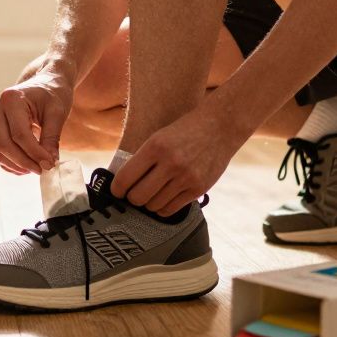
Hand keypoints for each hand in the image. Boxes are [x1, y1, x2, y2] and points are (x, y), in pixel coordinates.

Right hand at [0, 68, 73, 175]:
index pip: (20, 135)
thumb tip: (48, 163)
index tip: (50, 164)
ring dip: (19, 165)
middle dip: (25, 162)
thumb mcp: (57, 113)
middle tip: (44, 170)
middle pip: (6, 146)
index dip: (35, 153)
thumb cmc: (53, 93)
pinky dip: (13, 164)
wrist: (47, 82)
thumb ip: (51, 138)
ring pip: (0, 152)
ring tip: (38, 168)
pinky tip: (29, 165)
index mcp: (11, 99)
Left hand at [111, 106, 246, 215]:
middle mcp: (171, 163)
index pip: (125, 178)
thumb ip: (142, 159)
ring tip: (150, 196)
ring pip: (153, 206)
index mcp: (155, 147)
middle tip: (133, 195)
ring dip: (148, 204)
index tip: (117, 192)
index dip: (116, 189)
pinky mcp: (198, 189)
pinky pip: (171, 209)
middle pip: (138, 196)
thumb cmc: (184, 131)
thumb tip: (122, 185)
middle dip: (132, 199)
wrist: (219, 127)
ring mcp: (186, 177)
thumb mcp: (159, 138)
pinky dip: (162, 208)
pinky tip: (162, 200)